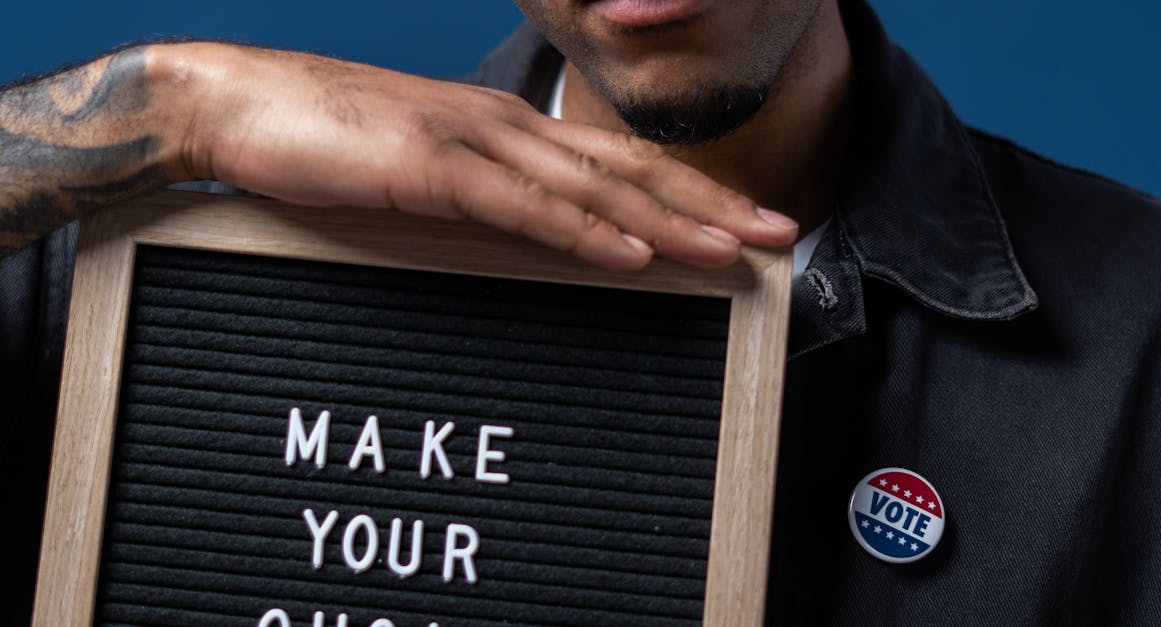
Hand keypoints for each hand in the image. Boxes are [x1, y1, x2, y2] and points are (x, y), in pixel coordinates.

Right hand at [164, 44, 798, 269]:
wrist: (236, 104)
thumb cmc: (327, 142)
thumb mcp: (422, 170)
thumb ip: (481, 197)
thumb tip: (530, 236)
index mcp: (506, 127)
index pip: (617, 163)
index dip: (687, 191)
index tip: (742, 220)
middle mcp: (504, 126)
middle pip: (627, 171)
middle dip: (708, 204)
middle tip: (778, 234)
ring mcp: (469, 141)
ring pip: (590, 188)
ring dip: (667, 221)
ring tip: (731, 250)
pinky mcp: (427, 166)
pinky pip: (519, 206)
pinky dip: (580, 232)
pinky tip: (629, 255)